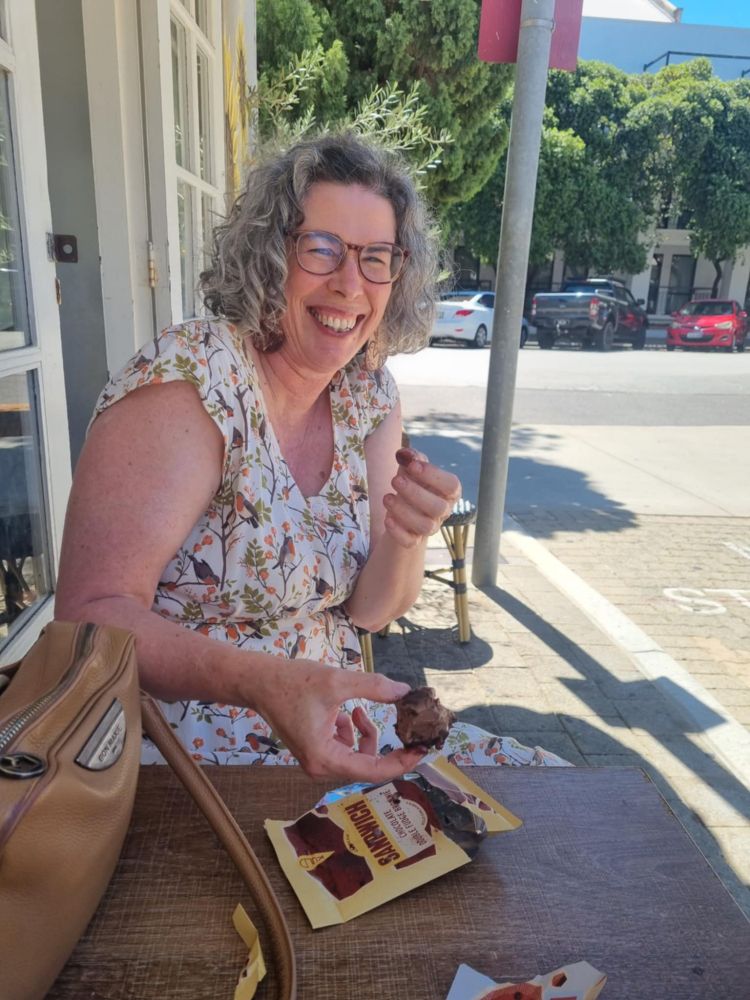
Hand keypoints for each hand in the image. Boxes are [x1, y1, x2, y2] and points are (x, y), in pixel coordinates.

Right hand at [253, 659, 425, 780]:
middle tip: (407, 727)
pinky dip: (352, 732)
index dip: (401, 762)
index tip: (422, 749)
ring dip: (367, 735)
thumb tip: (405, 692)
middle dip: (387, 746)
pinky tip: (346, 712)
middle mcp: (320, 766)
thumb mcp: (337, 681)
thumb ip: (373, 687)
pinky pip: (345, 748)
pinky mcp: (314, 749)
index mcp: (325, 758)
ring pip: (357, 755)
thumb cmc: (292, 682)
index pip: (373, 771)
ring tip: (360, 710)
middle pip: (367, 765)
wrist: (259, 681)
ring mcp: (316, 760)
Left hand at [382, 447, 460, 548]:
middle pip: (438, 507)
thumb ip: (412, 458)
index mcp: (449, 491)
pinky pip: (410, 542)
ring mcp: (430, 527)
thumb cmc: (413, 483)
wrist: (404, 507)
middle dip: (415, 493)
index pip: (451, 485)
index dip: (433, 475)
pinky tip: (387, 518)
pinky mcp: (414, 540)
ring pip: (425, 526)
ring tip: (387, 498)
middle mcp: (443, 510)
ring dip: (404, 511)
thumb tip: (405, 454)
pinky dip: (398, 531)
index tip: (412, 465)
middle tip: (395, 480)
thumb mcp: (413, 467)